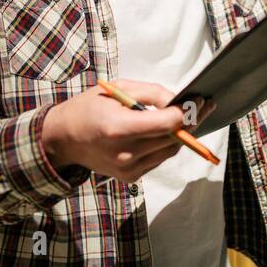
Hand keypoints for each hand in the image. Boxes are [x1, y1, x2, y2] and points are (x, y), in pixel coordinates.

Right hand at [40, 80, 214, 182]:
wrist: (64, 138)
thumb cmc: (89, 107)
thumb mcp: (119, 88)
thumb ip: (152, 93)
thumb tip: (178, 101)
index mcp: (120, 129)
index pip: (167, 124)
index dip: (188, 112)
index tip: (201, 100)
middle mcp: (126, 154)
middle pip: (173, 139)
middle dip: (191, 121)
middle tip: (202, 106)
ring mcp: (128, 169)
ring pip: (170, 151)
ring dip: (181, 134)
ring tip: (186, 117)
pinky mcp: (130, 178)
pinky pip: (159, 159)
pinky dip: (165, 145)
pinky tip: (163, 132)